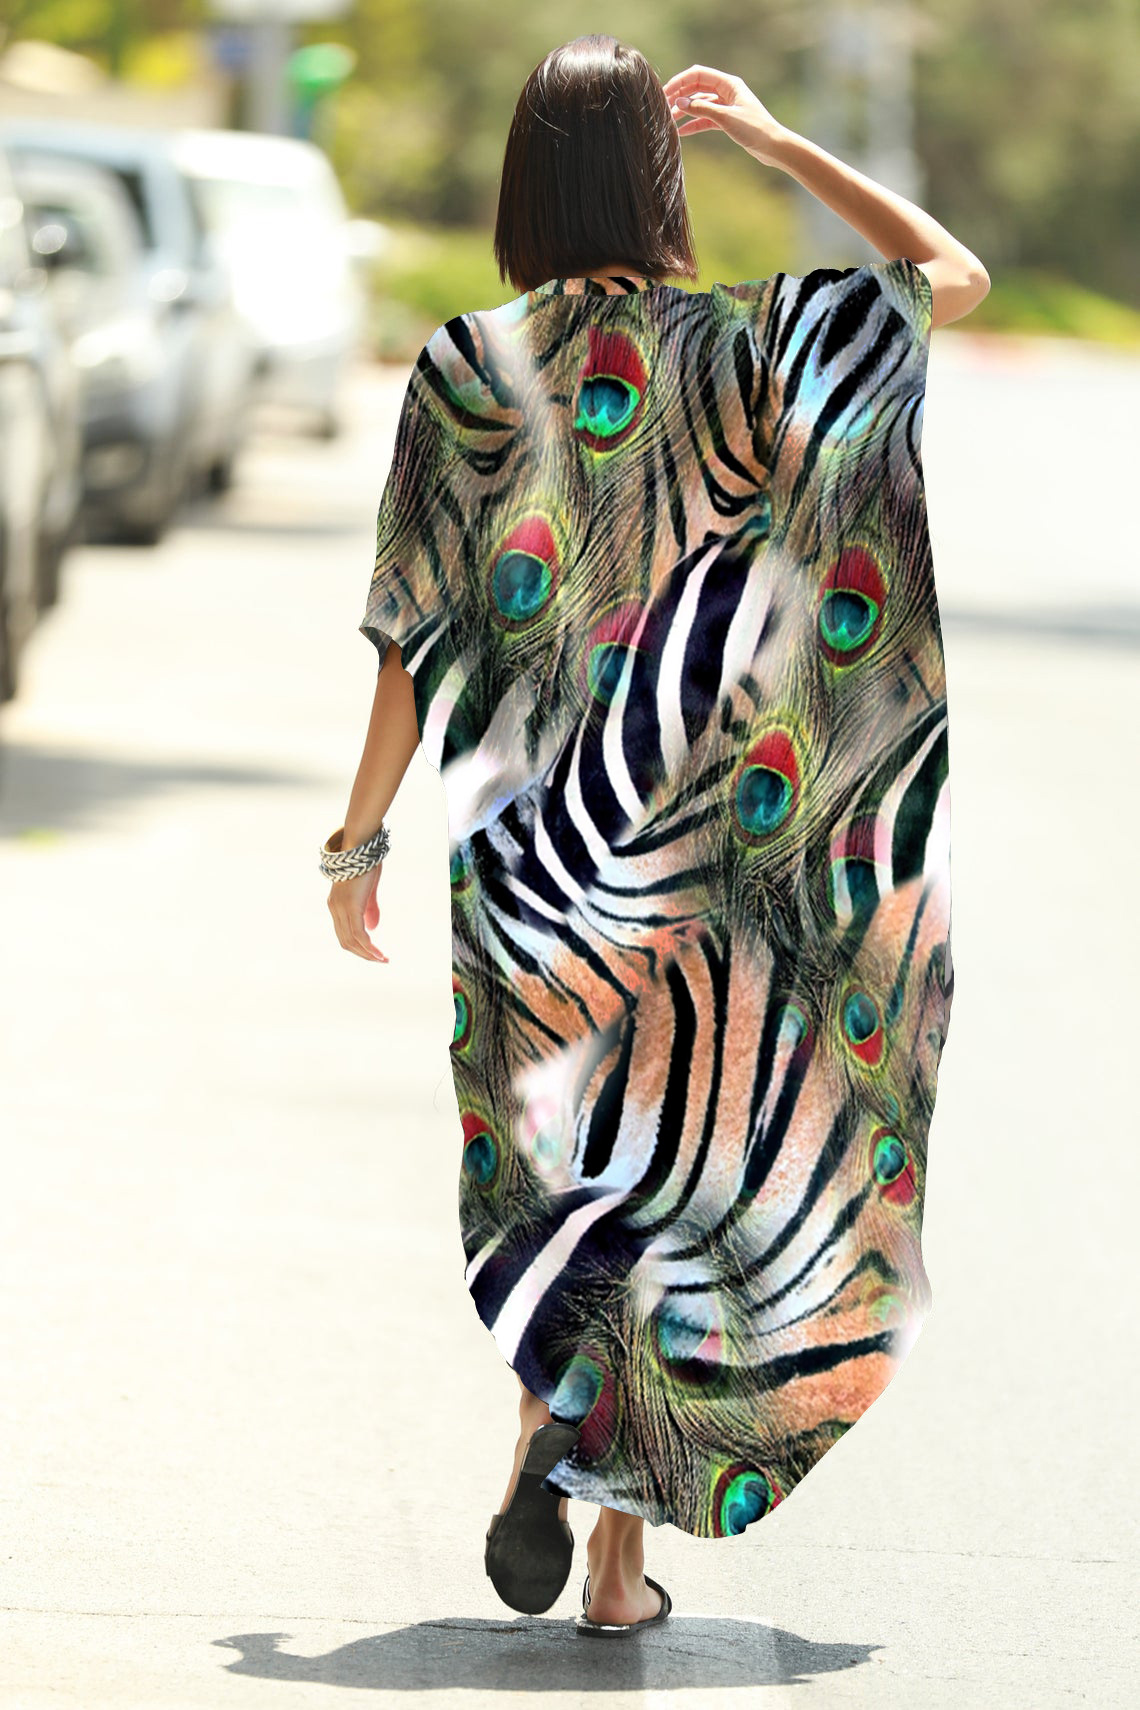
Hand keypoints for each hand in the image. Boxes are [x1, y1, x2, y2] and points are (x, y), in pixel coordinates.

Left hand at [327, 864, 388, 962]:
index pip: (343, 933)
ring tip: (382, 960)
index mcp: (336, 905)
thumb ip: (369, 909)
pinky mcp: (350, 907)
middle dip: (362, 954)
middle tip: (379, 960)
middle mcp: (335, 909)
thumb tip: (372, 928)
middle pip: (345, 941)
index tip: (372, 953)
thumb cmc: (365, 864)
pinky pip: (359, 935)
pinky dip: (369, 947)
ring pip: (351, 941)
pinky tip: (379, 953)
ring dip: (367, 954)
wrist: (359, 847)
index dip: (357, 946)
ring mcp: (341, 908)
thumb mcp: (368, 890)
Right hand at [664, 65, 788, 165]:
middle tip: (663, 106)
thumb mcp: (725, 118)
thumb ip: (702, 109)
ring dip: (685, 111)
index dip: (680, 81)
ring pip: (700, 104)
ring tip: (669, 120)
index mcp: (729, 84)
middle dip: (680, 96)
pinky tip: (681, 131)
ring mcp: (726, 106)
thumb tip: (680, 103)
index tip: (666, 92)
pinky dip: (694, 123)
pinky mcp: (726, 120)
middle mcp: (727, 91)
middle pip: (697, 88)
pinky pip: (705, 118)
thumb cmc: (754, 129)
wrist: (772, 146)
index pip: (698, 75)